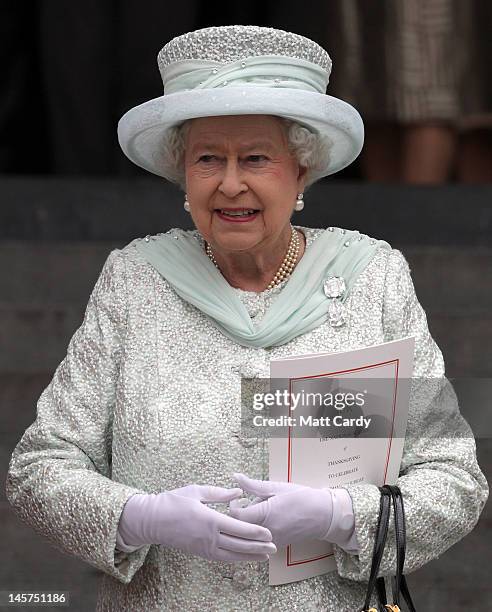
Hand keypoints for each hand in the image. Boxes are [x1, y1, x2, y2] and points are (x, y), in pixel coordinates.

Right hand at [116, 483, 276, 561]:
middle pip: (238, 545)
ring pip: (231, 556)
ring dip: (249, 557)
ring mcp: (204, 547)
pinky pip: (221, 558)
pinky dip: (235, 559)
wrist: (153, 520)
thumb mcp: (197, 491)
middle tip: (274, 548)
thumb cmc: (174, 501)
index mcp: (210, 519)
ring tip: (264, 557)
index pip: (238, 528)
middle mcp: (209, 537)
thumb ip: (219, 493)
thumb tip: (239, 492)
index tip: (268, 533)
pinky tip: (245, 558)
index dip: (255, 532)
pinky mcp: (200, 552)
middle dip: (258, 547)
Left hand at [229, 473, 358, 552]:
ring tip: (258, 509)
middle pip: (240, 527)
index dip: (232, 505)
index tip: (237, 497)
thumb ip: (253, 485)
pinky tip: (266, 518)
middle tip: (245, 501)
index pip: (236, 516)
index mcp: (265, 514)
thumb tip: (235, 477)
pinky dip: (257, 529)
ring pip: (249, 534)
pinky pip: (259, 540)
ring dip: (248, 522)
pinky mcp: (276, 545)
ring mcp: (272, 541)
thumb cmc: (300, 497)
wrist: (323, 515)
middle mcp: (267, 531)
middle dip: (239, 514)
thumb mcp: (275, 487)